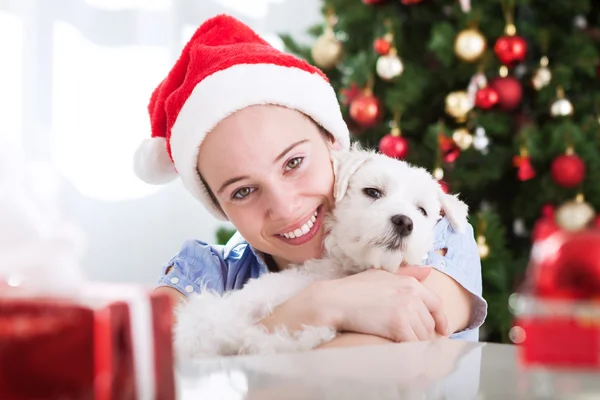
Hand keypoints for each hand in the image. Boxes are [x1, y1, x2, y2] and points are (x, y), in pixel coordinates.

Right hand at [315, 267, 447, 341]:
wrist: (334, 300)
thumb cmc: (354, 288)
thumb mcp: (382, 275)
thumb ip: (407, 273)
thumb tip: (428, 271)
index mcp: (410, 283)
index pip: (437, 304)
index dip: (441, 320)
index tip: (442, 331)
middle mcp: (412, 294)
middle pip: (429, 323)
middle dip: (423, 334)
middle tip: (411, 342)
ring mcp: (406, 309)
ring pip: (422, 336)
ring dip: (415, 344)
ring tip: (403, 346)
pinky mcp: (398, 325)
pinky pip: (413, 344)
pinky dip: (409, 350)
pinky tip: (399, 350)